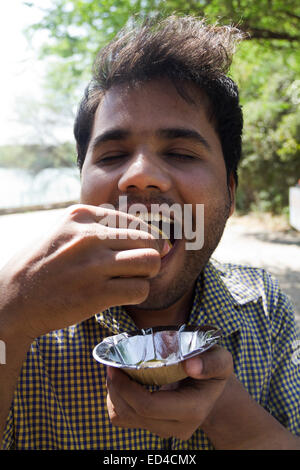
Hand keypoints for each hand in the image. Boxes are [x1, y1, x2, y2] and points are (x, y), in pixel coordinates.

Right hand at [0, 204, 162, 340]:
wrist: (11, 300)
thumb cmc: (42, 266)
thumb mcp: (63, 231)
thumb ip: (99, 228)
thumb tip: (148, 235)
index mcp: (82, 215)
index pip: (135, 221)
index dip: (143, 239)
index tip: (138, 252)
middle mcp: (89, 235)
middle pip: (149, 239)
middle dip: (150, 255)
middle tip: (138, 269)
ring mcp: (93, 264)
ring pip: (151, 261)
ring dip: (148, 274)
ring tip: (132, 280)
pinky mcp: (96, 293)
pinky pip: (141, 289)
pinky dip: (138, 294)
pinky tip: (121, 296)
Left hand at [106, 345, 232, 440]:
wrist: (211, 387)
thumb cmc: (212, 368)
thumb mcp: (220, 359)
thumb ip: (211, 362)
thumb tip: (192, 366)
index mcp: (193, 409)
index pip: (149, 406)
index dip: (126, 387)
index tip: (116, 365)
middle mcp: (178, 427)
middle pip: (133, 413)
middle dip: (116, 388)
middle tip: (112, 364)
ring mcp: (164, 431)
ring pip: (124, 417)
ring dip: (114, 394)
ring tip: (116, 371)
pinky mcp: (153, 428)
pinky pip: (123, 419)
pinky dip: (117, 400)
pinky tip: (122, 383)